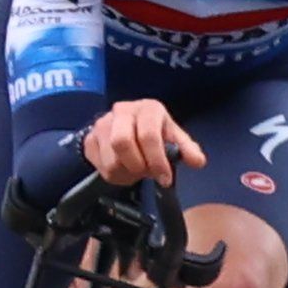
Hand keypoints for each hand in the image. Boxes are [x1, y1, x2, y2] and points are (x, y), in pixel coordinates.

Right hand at [79, 99, 201, 189]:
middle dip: (137, 166)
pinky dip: (114, 175)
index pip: (148, 135)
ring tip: (137, 171)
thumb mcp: (174, 138)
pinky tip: (124, 170)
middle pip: (121, 143)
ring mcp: (102, 124)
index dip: (157, 160)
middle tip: (147, 173)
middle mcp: (122, 111)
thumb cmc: (156, 132)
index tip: (165, 178)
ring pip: (110, 159)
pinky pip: (99, 165)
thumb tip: (198, 162)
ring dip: (127, 173)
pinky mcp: (89, 139)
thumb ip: (186, 149)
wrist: (127, 128)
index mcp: (148, 109)